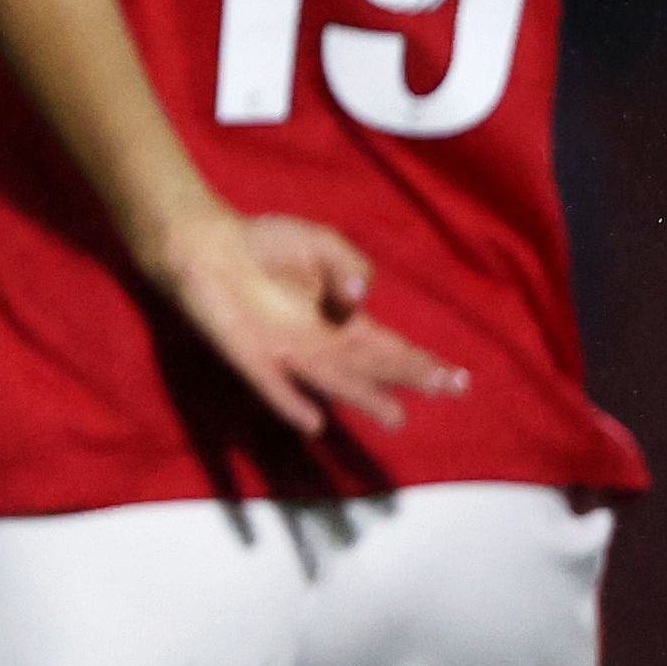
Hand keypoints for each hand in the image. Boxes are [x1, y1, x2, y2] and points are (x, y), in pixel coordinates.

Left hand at [141, 208, 464, 436]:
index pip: (391, 347)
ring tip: (395, 417)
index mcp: (342, 319)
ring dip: (364, 398)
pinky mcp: (250, 356)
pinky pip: (272, 385)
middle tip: (448, 392)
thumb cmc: (266, 245)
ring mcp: (286, 352)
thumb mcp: (322, 243)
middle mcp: (320, 343)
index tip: (459, 380)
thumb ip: (350, 265)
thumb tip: (359, 297)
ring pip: (333, 381)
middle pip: (373, 367)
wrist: (208, 244)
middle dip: (410, 379)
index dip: (423, 363)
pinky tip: (312, 422)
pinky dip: (290, 402)